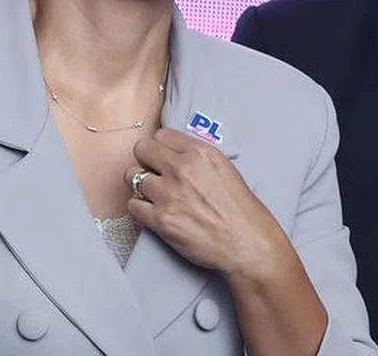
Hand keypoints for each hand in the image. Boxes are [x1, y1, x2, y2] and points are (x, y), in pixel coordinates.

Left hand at [125, 128, 290, 281]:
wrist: (246, 243)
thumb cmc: (241, 210)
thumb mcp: (224, 168)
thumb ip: (197, 157)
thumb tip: (174, 153)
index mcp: (200, 153)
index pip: (162, 135)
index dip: (161, 146)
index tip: (163, 155)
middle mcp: (182, 169)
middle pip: (141, 149)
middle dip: (145, 160)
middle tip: (153, 172)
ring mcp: (169, 194)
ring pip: (131, 176)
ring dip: (141, 185)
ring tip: (154, 194)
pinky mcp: (160, 220)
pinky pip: (133, 205)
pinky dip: (140, 208)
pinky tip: (153, 211)